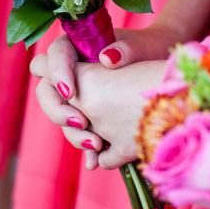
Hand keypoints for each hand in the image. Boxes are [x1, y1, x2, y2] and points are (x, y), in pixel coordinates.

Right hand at [31, 43, 164, 168]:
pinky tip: (95, 161)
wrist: (162, 71)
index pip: (55, 55)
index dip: (57, 72)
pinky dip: (85, 147)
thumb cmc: (150, 49)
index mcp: (78, 46)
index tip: (71, 92)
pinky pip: (79, 132)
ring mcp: (79, 96)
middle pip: (47, 90)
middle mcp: (72, 71)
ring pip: (61, 116)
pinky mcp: (90, 116)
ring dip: (73, 133)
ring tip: (97, 145)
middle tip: (82, 122)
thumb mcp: (141, 47)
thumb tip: (107, 58)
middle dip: (58, 109)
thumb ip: (126, 49)